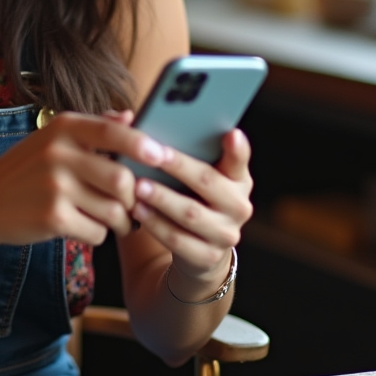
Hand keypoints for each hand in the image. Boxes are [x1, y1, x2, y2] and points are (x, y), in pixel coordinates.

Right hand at [0, 111, 170, 259]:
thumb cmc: (25, 171)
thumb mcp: (52, 140)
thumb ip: (93, 128)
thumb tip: (131, 116)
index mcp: (63, 127)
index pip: (114, 133)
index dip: (143, 145)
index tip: (162, 156)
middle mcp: (59, 152)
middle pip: (122, 180)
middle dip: (134, 199)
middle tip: (132, 206)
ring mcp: (55, 186)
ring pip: (113, 210)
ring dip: (119, 221)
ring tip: (111, 220)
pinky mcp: (52, 217)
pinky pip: (97, 232)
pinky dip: (97, 235)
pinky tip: (82, 228)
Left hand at [129, 129, 252, 283]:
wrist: (198, 246)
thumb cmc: (188, 195)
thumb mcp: (192, 173)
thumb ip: (180, 147)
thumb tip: (135, 118)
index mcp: (237, 178)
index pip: (240, 160)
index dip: (237, 149)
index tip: (230, 133)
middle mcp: (239, 206)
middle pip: (209, 182)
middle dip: (179, 167)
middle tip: (153, 155)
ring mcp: (226, 234)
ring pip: (191, 214)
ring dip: (162, 199)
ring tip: (137, 187)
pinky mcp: (208, 257)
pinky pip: (178, 241)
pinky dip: (156, 225)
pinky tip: (137, 212)